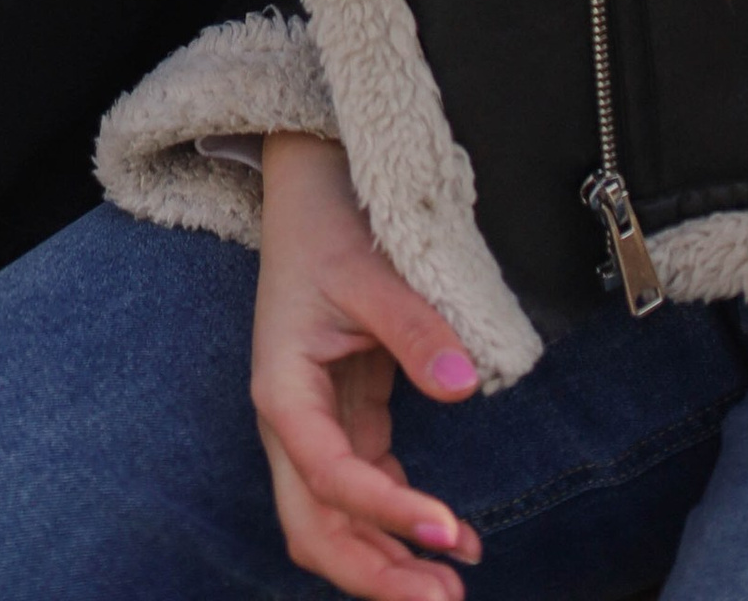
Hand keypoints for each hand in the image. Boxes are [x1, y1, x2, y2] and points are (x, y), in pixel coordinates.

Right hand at [251, 131, 481, 600]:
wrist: (311, 187)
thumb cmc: (328, 224)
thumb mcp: (369, 270)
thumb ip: (415, 328)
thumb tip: (466, 388)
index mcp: (282, 390)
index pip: (328, 476)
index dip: (384, 510)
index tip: (444, 529)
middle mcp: (291, 421)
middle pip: (315, 527)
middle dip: (374, 573)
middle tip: (442, 599)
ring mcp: (317, 424)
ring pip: (336, 522)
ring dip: (386, 560)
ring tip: (455, 585)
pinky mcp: (346, 417)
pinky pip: (366, 489)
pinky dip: (400, 519)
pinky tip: (454, 535)